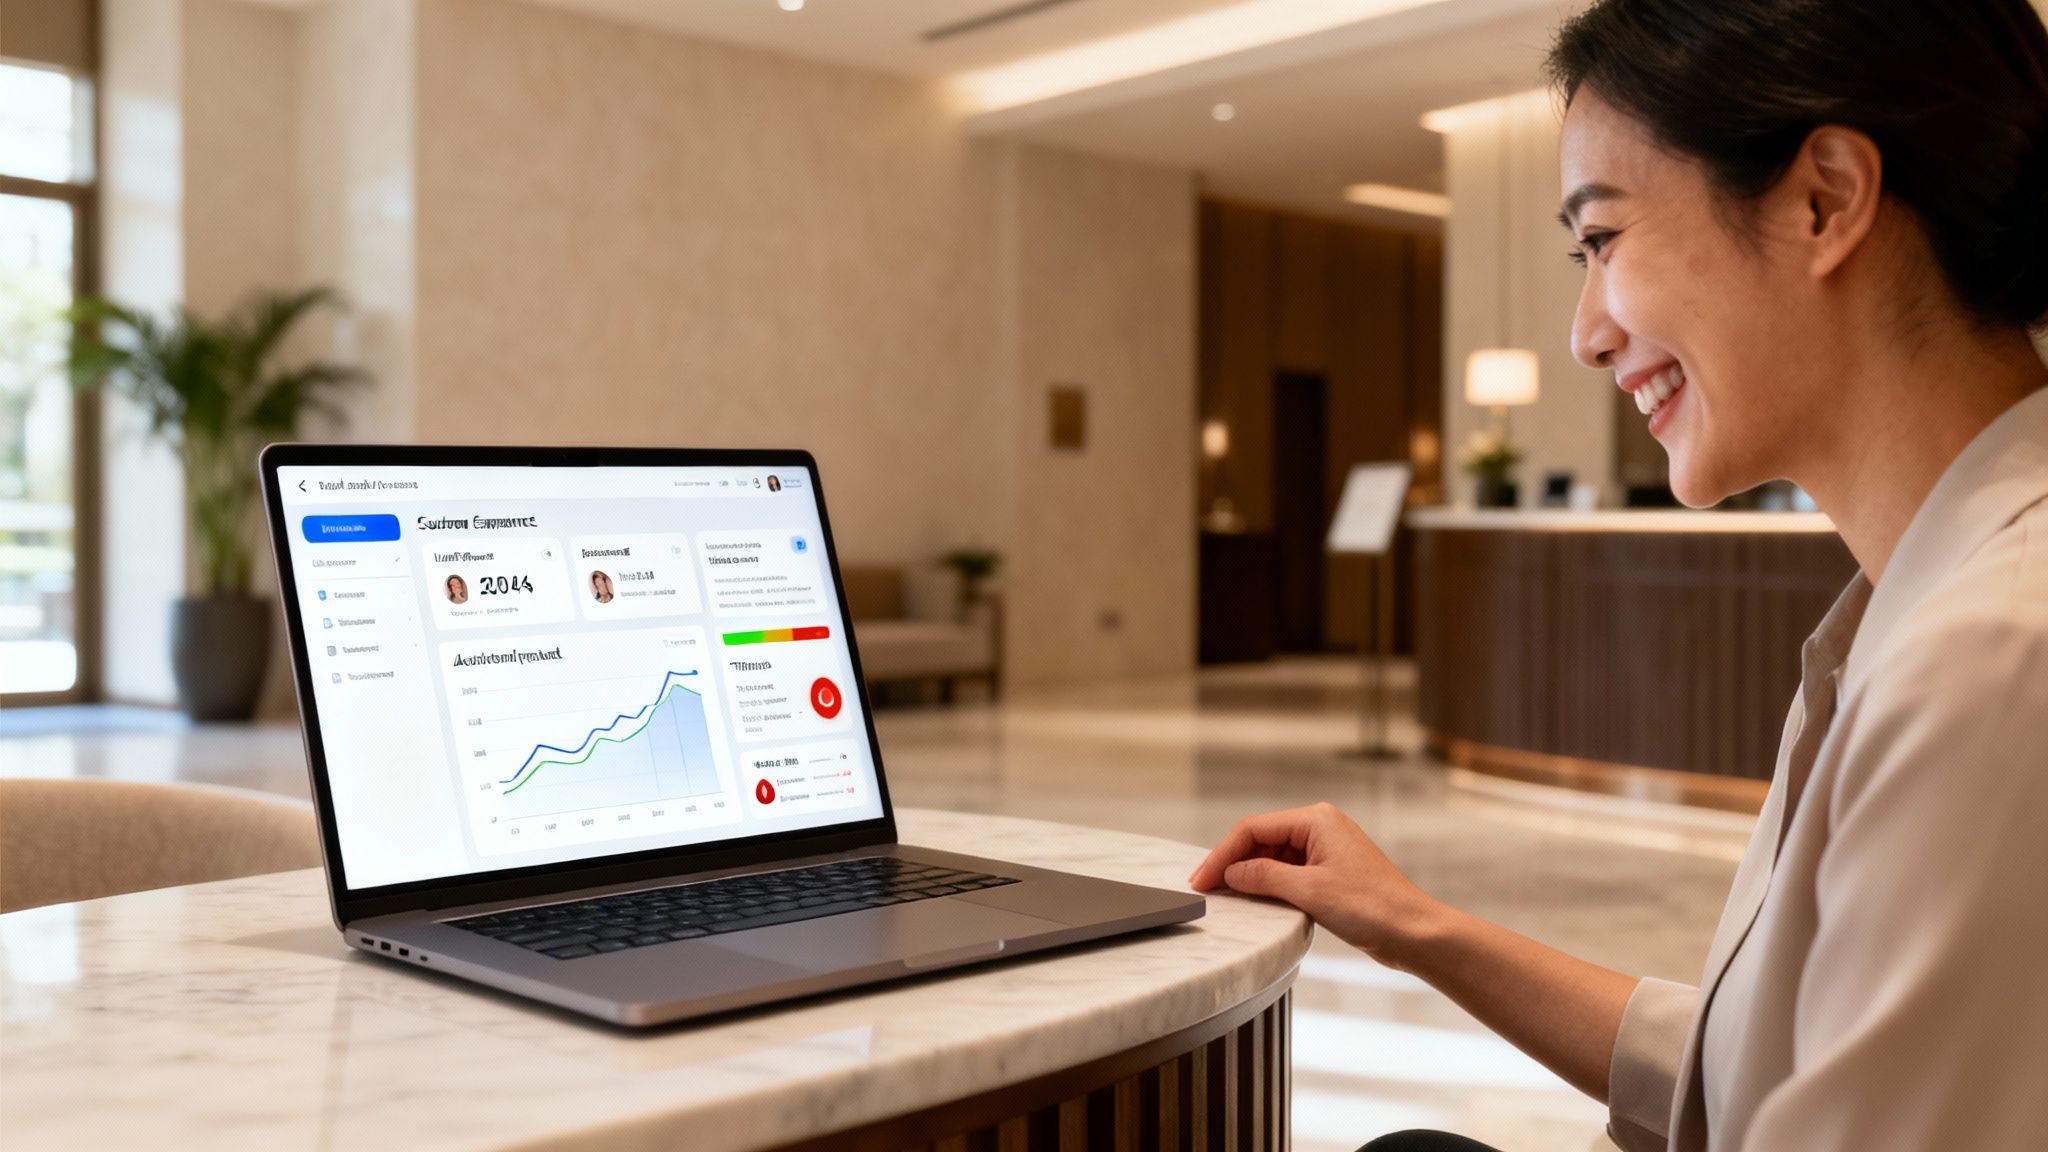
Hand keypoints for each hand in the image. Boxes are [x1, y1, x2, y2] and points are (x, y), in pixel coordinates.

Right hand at [1188, 802, 1440, 965]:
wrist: (1414, 933)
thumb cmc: (1373, 907)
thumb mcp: (1309, 890)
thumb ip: (1264, 877)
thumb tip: (1231, 874)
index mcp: (1316, 820)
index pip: (1253, 829)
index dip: (1222, 855)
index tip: (1201, 880)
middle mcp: (1320, 828)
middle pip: (1261, 840)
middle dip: (1232, 864)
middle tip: (1206, 890)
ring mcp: (1326, 852)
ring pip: (1273, 858)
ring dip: (1249, 877)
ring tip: (1225, 898)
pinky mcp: (1330, 875)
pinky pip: (1288, 874)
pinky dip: (1268, 886)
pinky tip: (1254, 902)